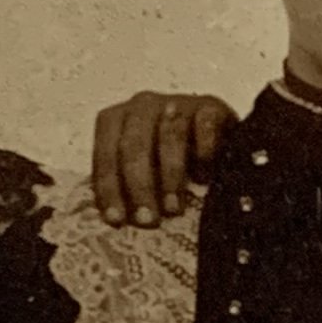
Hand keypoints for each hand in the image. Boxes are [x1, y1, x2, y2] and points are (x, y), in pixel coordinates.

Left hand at [90, 90, 236, 225]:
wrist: (215, 136)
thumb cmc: (168, 158)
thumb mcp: (140, 167)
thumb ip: (122, 182)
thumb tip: (113, 219)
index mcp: (116, 118)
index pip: (106, 153)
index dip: (109, 187)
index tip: (117, 219)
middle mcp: (142, 105)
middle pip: (135, 146)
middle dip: (139, 186)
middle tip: (148, 220)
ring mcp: (177, 102)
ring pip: (170, 137)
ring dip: (171, 177)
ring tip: (174, 209)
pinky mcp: (210, 106)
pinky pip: (204, 128)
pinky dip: (204, 153)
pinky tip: (204, 178)